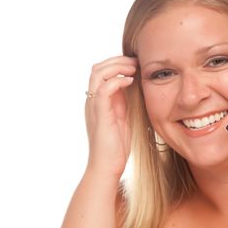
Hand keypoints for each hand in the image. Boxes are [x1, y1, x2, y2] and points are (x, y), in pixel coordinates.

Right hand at [84, 56, 137, 179]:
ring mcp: (94, 107)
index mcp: (97, 101)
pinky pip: (103, 89)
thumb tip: (133, 85)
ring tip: (133, 68)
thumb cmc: (116, 146)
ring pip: (98, 74)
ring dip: (117, 67)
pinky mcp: (100, 114)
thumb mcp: (122, 117)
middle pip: (97, 68)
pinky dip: (117, 81)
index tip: (135, 63)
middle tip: (135, 62)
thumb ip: (123, 101)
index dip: (117, 63)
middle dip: (117, 61)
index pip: (101, 72)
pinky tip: (131, 82)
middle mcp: (92, 101)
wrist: (107, 166)